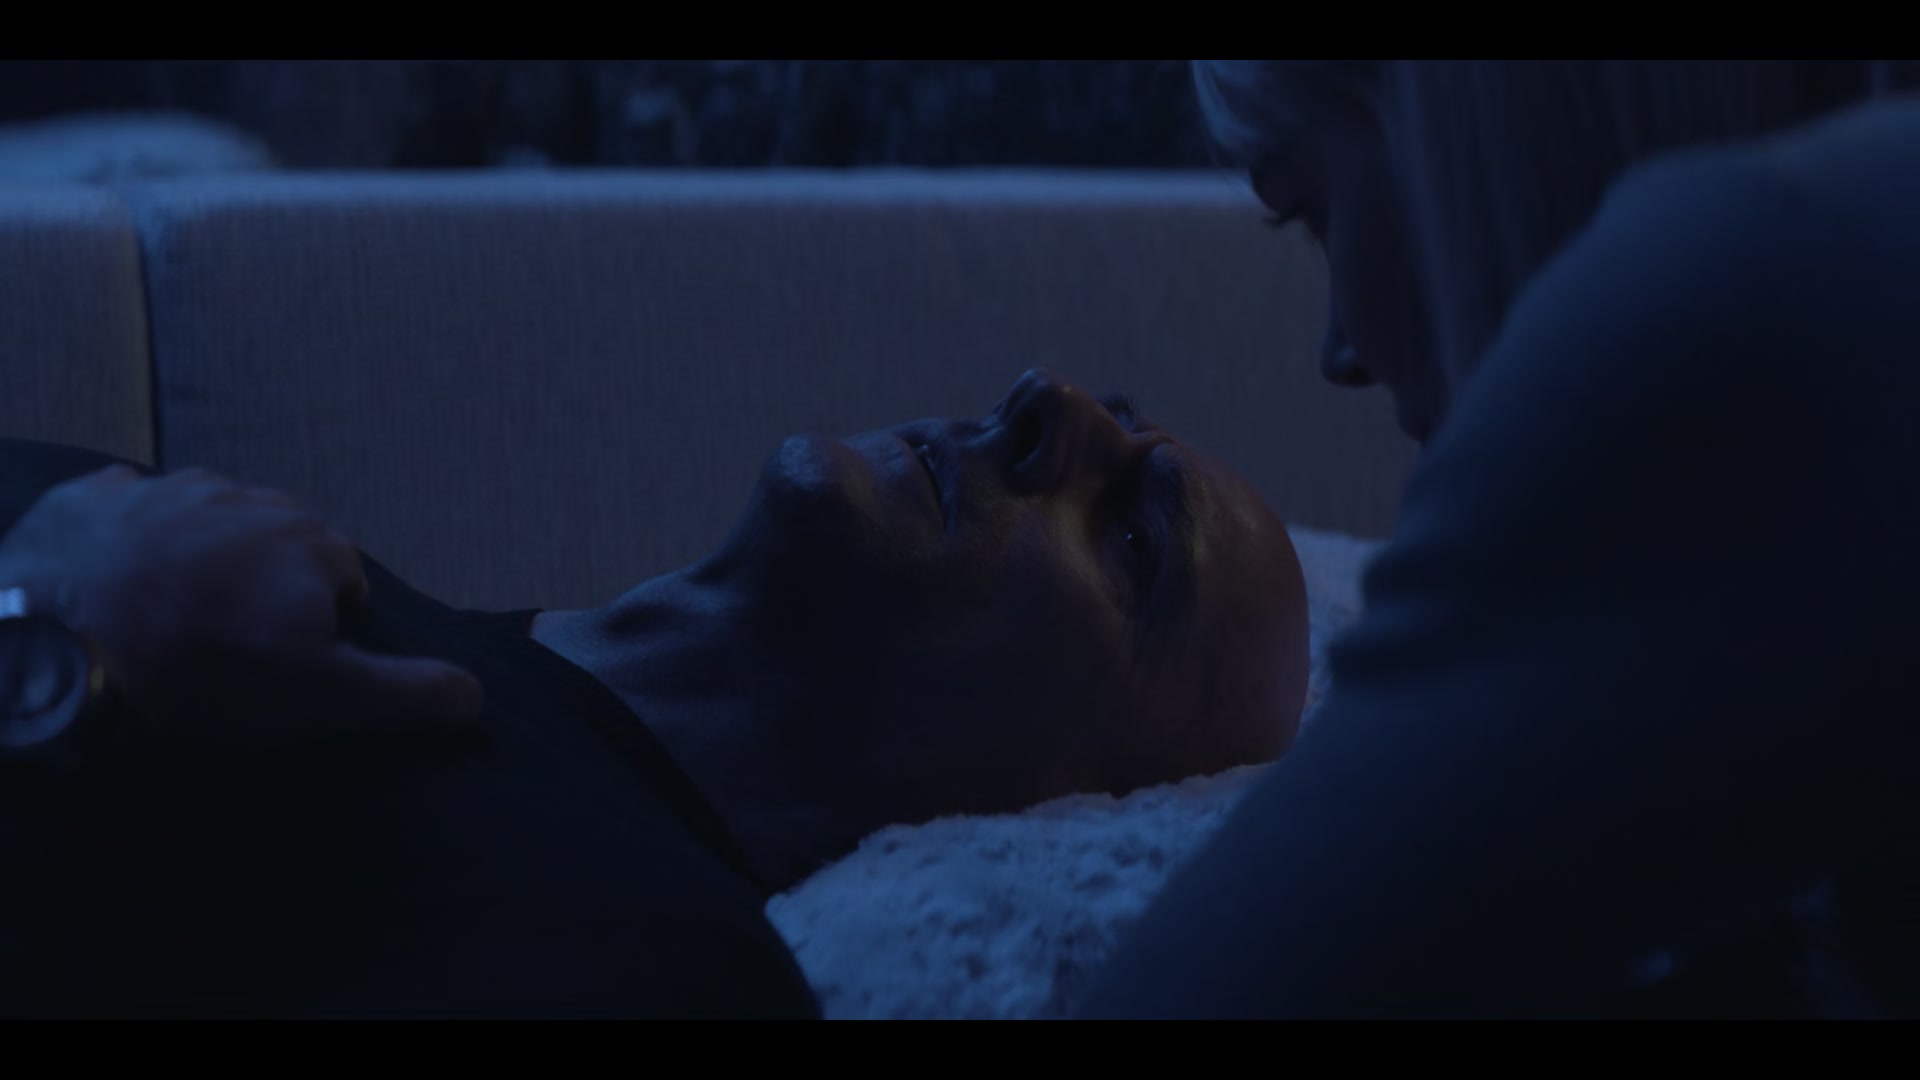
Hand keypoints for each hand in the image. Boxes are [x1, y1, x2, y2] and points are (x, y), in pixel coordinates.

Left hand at [0, 464, 483, 764]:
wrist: (52, 653)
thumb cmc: (202, 674)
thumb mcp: (323, 700)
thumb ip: (410, 693)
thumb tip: (480, 696)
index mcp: (310, 540)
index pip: (343, 580)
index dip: (320, 630)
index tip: (285, 670)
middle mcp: (245, 496)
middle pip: (275, 544)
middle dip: (263, 587)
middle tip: (226, 652)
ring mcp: (163, 488)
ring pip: (204, 522)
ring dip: (199, 562)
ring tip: (168, 622)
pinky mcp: (87, 496)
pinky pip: (126, 510)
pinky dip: (128, 542)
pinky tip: (113, 588)